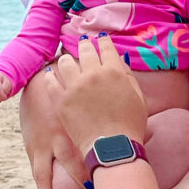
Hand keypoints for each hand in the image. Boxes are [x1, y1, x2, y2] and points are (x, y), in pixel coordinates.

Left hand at [47, 36, 148, 158]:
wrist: (112, 148)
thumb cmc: (130, 126)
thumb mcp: (138, 98)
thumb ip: (128, 77)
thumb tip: (120, 61)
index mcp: (114, 71)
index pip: (106, 48)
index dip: (103, 41)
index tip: (100, 40)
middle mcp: (93, 74)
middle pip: (85, 50)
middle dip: (84, 45)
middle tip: (83, 43)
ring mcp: (75, 87)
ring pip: (66, 62)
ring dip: (67, 59)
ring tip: (67, 60)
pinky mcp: (61, 101)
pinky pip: (51, 82)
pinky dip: (50, 76)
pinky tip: (51, 74)